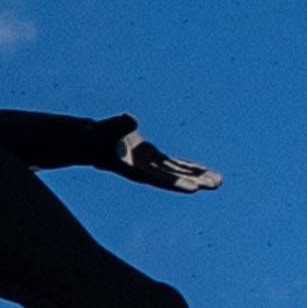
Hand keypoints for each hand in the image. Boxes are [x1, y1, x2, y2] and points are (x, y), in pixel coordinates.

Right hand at [104, 115, 221, 191]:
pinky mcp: (152, 158)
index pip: (159, 177)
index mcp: (135, 168)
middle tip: (216, 184)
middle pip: (174, 179)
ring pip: (178, 173)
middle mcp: (145, 170)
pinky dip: (188, 167)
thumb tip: (131, 119)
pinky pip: (174, 165)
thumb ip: (118, 126)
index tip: (194, 189)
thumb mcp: (106, 130)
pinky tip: (202, 169)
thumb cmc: (95, 137)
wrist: (88, 143)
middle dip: (195, 181)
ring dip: (197, 177)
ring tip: (218, 181)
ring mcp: (150, 165)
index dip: (177, 183)